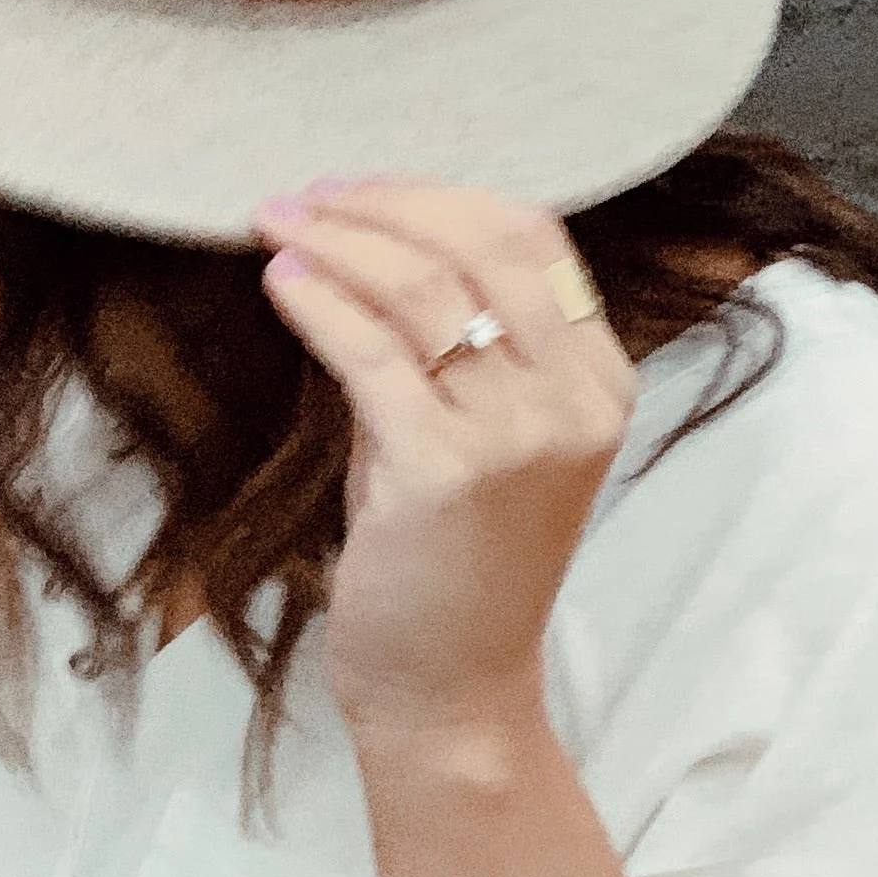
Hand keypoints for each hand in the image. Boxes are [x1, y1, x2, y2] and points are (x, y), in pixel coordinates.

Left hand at [257, 178, 635, 745]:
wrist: (450, 690)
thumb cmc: (449, 563)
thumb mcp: (468, 433)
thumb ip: (443, 342)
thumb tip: (359, 240)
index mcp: (601, 380)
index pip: (531, 236)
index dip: (436, 195)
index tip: (356, 186)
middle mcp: (575, 400)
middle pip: (481, 243)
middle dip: (379, 203)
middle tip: (302, 196)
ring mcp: (518, 434)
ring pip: (421, 286)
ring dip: (335, 240)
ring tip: (276, 225)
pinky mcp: (446, 469)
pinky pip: (370, 351)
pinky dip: (318, 301)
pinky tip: (281, 281)